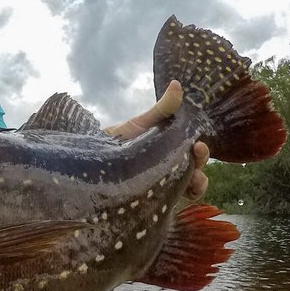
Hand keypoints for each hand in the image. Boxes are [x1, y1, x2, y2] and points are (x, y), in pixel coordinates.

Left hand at [103, 80, 208, 199]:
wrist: (88, 162)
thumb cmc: (115, 141)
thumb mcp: (139, 125)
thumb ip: (160, 111)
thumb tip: (177, 85)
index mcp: (170, 152)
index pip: (194, 155)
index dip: (201, 153)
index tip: (198, 145)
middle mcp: (169, 171)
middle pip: (195, 173)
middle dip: (200, 167)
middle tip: (195, 162)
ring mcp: (161, 188)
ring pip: (188, 191)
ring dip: (196, 186)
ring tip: (192, 183)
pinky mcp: (150, 203)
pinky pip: (169, 206)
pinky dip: (176, 202)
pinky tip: (172, 198)